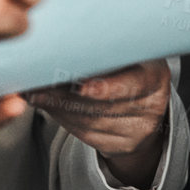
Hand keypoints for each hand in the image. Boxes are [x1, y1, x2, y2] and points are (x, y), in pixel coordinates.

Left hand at [24, 60, 171, 188]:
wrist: (145, 102)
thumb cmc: (127, 65)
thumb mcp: (125, 51)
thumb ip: (102, 48)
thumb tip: (58, 44)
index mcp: (155, 75)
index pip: (132, 84)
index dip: (106, 87)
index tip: (80, 85)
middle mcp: (152, 105)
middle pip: (103, 105)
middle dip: (64, 94)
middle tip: (36, 81)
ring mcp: (140, 129)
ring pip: (89, 120)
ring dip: (56, 106)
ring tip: (33, 91)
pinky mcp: (122, 145)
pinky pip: (85, 133)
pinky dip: (60, 117)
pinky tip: (45, 104)